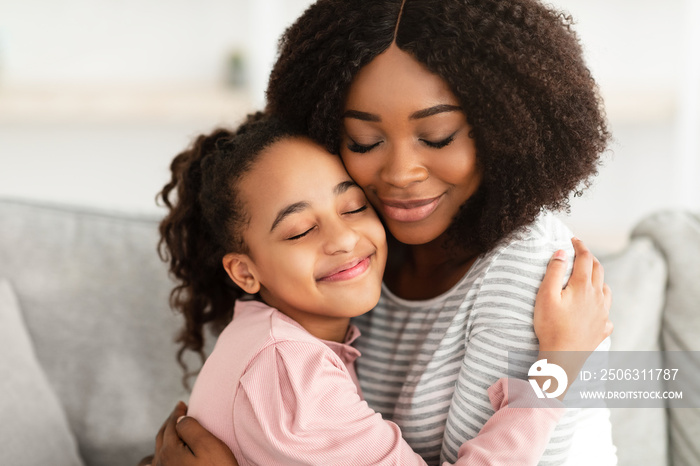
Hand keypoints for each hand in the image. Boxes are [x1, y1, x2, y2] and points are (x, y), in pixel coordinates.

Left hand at [138, 402, 238, 465]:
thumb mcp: (208, 445)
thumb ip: (191, 428)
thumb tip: (179, 419)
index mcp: (169, 451)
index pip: (171, 425)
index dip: (176, 412)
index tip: (181, 404)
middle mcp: (161, 463)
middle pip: (162, 436)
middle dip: (169, 422)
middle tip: (178, 412)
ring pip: (157, 451)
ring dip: (163, 438)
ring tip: (170, 431)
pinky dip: (155, 458)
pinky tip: (155, 460)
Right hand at [532, 238, 612, 398]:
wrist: (562, 358)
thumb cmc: (550, 326)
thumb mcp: (545, 295)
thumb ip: (554, 271)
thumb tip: (562, 252)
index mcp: (583, 286)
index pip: (585, 258)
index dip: (580, 246)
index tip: (574, 239)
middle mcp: (597, 297)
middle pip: (598, 271)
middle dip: (589, 259)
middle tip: (579, 254)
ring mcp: (602, 314)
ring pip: (606, 290)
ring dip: (598, 279)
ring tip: (588, 279)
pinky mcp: (602, 329)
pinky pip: (606, 312)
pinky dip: (601, 305)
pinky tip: (594, 309)